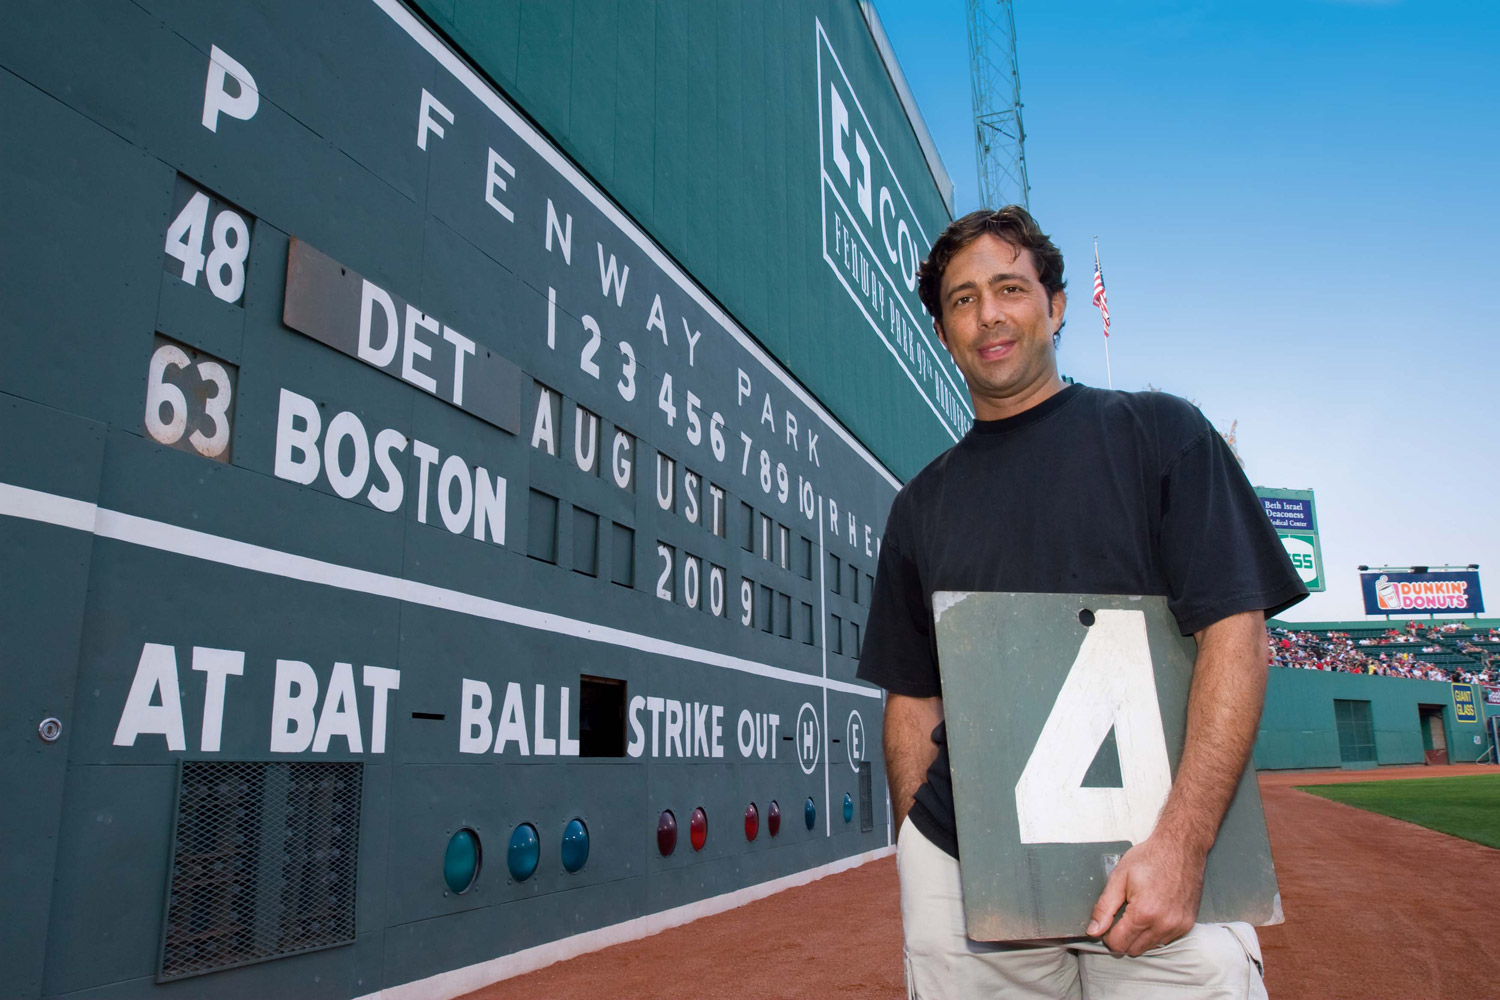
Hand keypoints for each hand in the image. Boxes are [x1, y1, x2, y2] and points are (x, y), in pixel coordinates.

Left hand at [1084, 832, 1205, 956]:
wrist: (1180, 847)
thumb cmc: (1150, 858)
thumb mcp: (1119, 878)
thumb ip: (1104, 907)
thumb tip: (1093, 930)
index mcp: (1144, 914)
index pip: (1118, 944)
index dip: (1107, 935)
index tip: (1107, 922)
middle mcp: (1163, 925)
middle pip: (1133, 949)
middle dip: (1122, 937)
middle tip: (1121, 914)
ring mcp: (1178, 926)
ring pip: (1149, 947)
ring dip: (1139, 935)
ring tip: (1138, 910)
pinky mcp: (1187, 924)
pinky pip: (1165, 940)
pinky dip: (1155, 931)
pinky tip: (1152, 911)